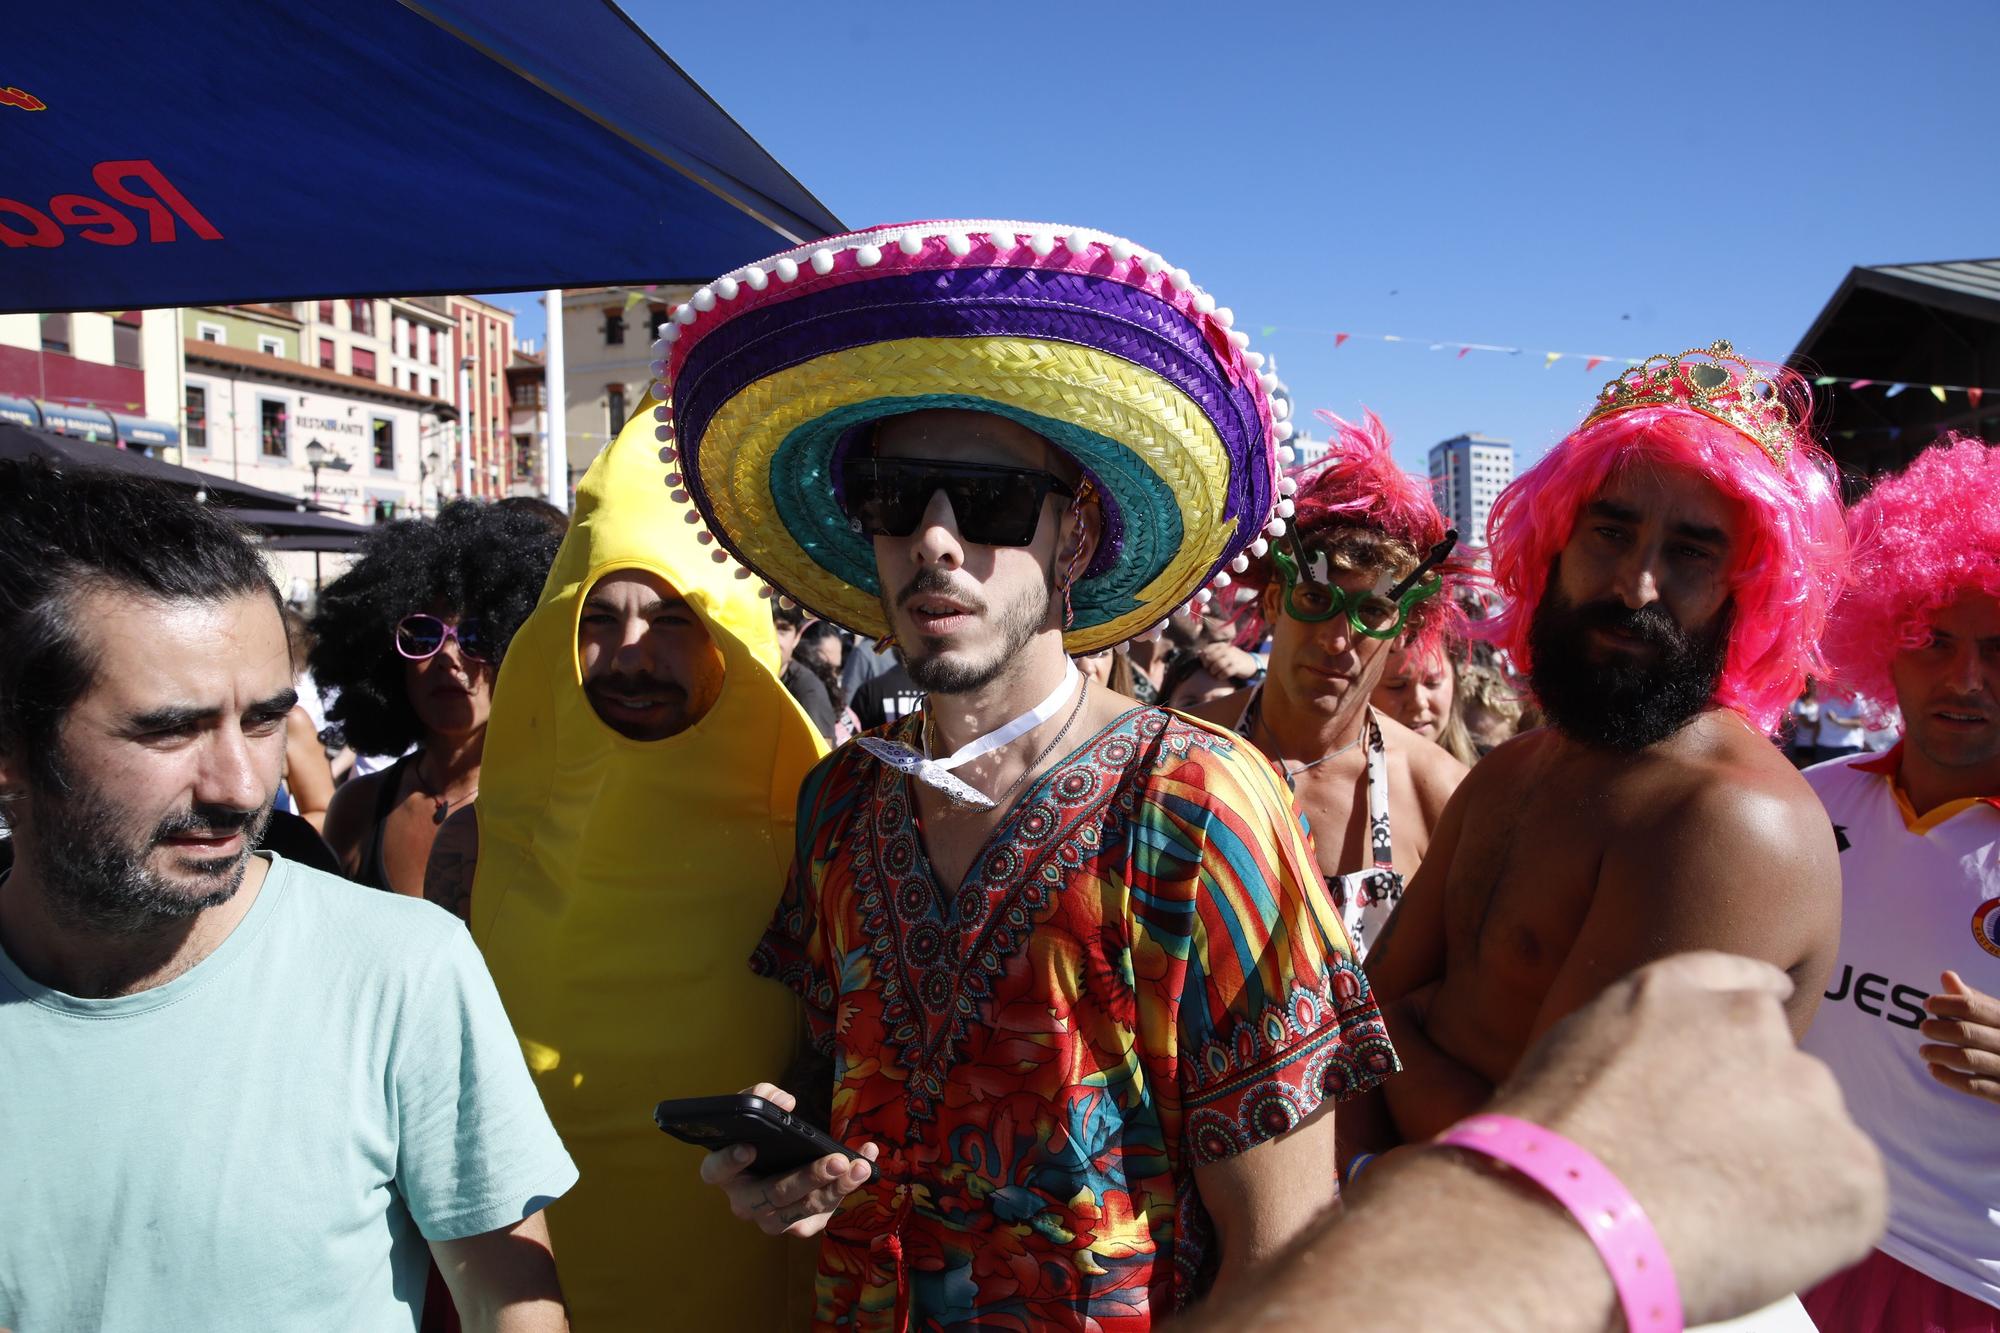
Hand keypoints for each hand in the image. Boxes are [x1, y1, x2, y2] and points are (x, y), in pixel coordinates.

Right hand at [697, 1083, 878, 1237]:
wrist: (780, 1165)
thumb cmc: (764, 1139)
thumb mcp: (758, 1112)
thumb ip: (763, 1097)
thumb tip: (785, 1102)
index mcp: (725, 1173)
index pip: (717, 1171)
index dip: (730, 1161)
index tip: (749, 1147)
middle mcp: (745, 1203)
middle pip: (774, 1195)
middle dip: (809, 1178)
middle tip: (836, 1160)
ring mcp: (771, 1220)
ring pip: (804, 1209)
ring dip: (837, 1187)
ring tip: (859, 1166)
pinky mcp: (799, 1226)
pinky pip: (824, 1213)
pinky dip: (847, 1188)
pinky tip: (865, 1164)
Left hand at [1195, 641, 1259, 682]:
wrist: (1251, 663)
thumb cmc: (1234, 659)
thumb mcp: (1224, 652)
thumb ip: (1212, 652)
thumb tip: (1198, 652)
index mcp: (1222, 645)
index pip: (1206, 650)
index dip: (1203, 658)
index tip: (1206, 663)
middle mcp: (1227, 650)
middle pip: (1210, 657)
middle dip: (1207, 665)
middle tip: (1210, 669)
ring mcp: (1233, 658)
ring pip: (1217, 665)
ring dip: (1214, 671)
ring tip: (1215, 673)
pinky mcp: (1237, 666)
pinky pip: (1225, 672)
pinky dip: (1221, 676)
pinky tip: (1221, 676)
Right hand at [1485, 952, 1885, 1325]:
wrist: (1570, 1211)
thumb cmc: (1546, 1147)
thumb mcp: (1573, 1052)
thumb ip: (1637, 1044)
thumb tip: (1666, 1083)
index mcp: (1678, 992)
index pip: (1743, 988)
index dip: (1747, 1027)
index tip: (1764, 1028)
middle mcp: (1752, 1026)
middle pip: (1778, 1075)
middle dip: (1756, 1116)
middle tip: (1710, 1172)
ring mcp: (1809, 1095)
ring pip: (1815, 1138)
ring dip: (1785, 1169)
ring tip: (1720, 1217)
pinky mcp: (1852, 1171)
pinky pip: (1846, 1203)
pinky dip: (1812, 1227)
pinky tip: (1754, 1243)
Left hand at [1920, 970, 1999, 1103]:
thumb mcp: (1995, 1017)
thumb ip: (1972, 1000)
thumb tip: (1947, 975)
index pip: (1972, 1006)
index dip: (1946, 1003)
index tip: (1927, 1004)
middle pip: (1966, 1032)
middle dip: (1938, 1029)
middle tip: (1923, 1027)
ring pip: (1967, 1059)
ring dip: (1939, 1053)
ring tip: (1923, 1051)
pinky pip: (1973, 1086)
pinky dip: (1948, 1076)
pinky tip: (1933, 1069)